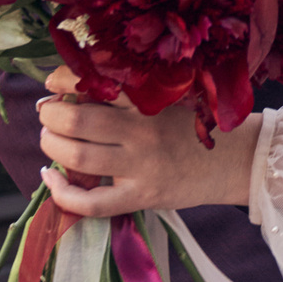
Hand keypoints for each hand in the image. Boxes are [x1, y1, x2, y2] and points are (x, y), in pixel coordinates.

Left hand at [38, 69, 257, 214]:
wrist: (234, 160)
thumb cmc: (193, 125)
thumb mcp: (168, 97)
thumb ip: (129, 93)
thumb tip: (70, 88)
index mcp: (149, 98)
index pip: (94, 81)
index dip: (62, 79)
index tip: (54, 82)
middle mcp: (143, 130)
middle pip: (76, 119)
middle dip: (50, 114)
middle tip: (48, 112)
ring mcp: (141, 166)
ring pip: (77, 156)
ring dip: (51, 144)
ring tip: (50, 138)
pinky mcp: (141, 196)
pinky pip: (91, 202)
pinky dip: (61, 192)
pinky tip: (50, 177)